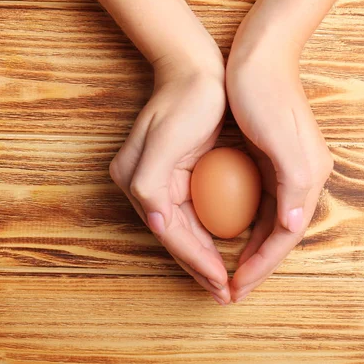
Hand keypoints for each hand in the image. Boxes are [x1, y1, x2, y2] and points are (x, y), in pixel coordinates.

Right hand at [109, 61, 230, 304]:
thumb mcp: (166, 138)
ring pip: (184, 232)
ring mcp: (159, 184)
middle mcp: (144, 188)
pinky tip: (221, 249)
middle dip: (200, 268)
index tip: (222, 282)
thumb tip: (154, 223)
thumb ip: (151, 183)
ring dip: (203, 258)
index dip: (197, 260)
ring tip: (224, 282)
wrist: (195, 69)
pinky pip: (192, 215)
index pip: (171, 233)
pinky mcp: (175, 177)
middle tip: (225, 294)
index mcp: (138, 182)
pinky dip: (207, 235)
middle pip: (175, 239)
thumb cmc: (187, 99)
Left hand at [226, 43, 333, 302]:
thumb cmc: (265, 93)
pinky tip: (231, 232)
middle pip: (280, 234)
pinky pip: (261, 203)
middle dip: (258, 264)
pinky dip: (248, 224)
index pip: (285, 235)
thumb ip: (294, 183)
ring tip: (233, 271)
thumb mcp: (280, 138)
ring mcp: (289, 169)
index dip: (263, 264)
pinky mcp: (273, 159)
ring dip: (253, 249)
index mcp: (308, 176)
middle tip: (233, 289)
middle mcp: (303, 178)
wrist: (260, 54)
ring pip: (270, 222)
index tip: (238, 286)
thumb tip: (293, 224)